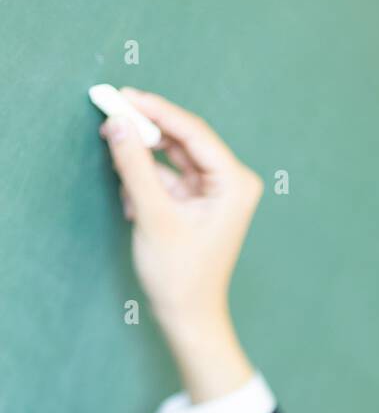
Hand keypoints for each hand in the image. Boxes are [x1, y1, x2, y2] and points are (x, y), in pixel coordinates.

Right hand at [99, 88, 263, 400]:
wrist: (188, 317)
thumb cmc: (180, 275)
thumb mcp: (153, 215)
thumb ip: (135, 166)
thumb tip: (117, 123)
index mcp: (234, 183)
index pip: (192, 131)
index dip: (155, 110)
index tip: (121, 95)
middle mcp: (231, 182)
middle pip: (183, 139)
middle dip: (145, 130)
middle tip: (109, 113)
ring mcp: (215, 192)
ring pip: (172, 156)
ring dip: (142, 159)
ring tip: (115, 159)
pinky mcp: (198, 203)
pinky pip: (168, 177)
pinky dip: (146, 182)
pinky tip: (132, 201)